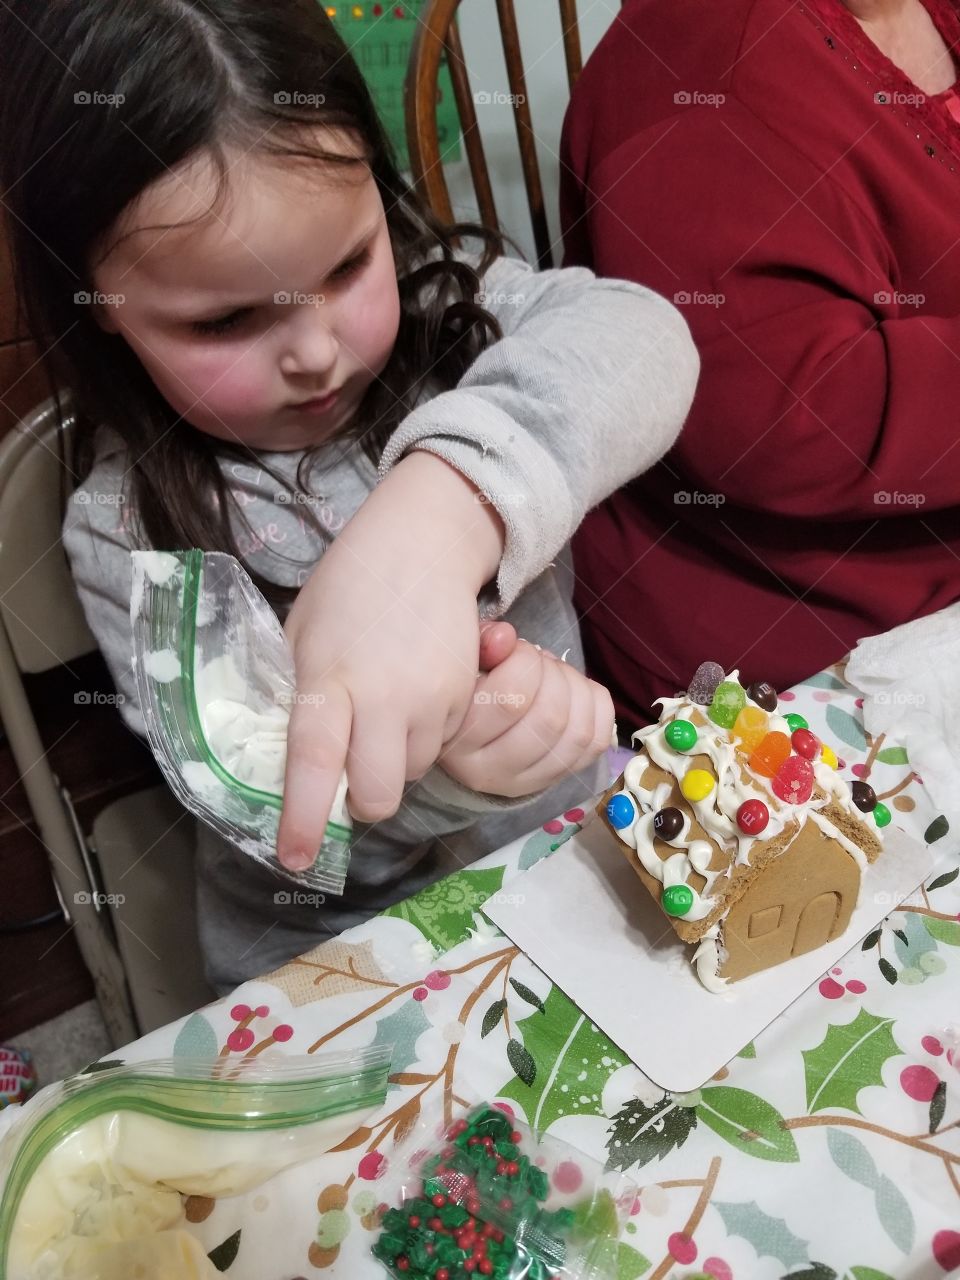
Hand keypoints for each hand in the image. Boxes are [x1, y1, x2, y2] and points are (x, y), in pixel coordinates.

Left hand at [277, 452, 505, 869]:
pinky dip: (423, 736)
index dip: (305, 817)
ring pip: (413, 772)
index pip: (315, 761)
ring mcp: (431, 699)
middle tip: (352, 777)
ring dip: (395, 762)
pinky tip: (413, 694)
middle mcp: (383, 697)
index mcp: (328, 679)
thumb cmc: (346, 589)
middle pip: (380, 794)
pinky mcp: (464, 696)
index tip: (294, 858)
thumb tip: (287, 760)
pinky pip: (441, 745)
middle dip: (365, 801)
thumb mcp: (301, 637)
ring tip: (385, 710)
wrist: (423, 546)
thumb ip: (297, 697)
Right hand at [439, 640, 614, 796]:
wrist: (468, 736)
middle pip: (551, 718)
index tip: (518, 650)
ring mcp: (527, 782)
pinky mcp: (555, 779)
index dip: (526, 660)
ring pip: (578, 733)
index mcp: (459, 739)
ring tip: (560, 675)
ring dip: (579, 689)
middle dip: (556, 675)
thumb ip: (480, 645)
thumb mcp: (463, 663)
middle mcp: (490, 771)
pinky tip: (580, 692)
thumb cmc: (465, 691)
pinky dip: (598, 707)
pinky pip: (596, 744)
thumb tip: (506, 637)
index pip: (511, 698)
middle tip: (542, 662)